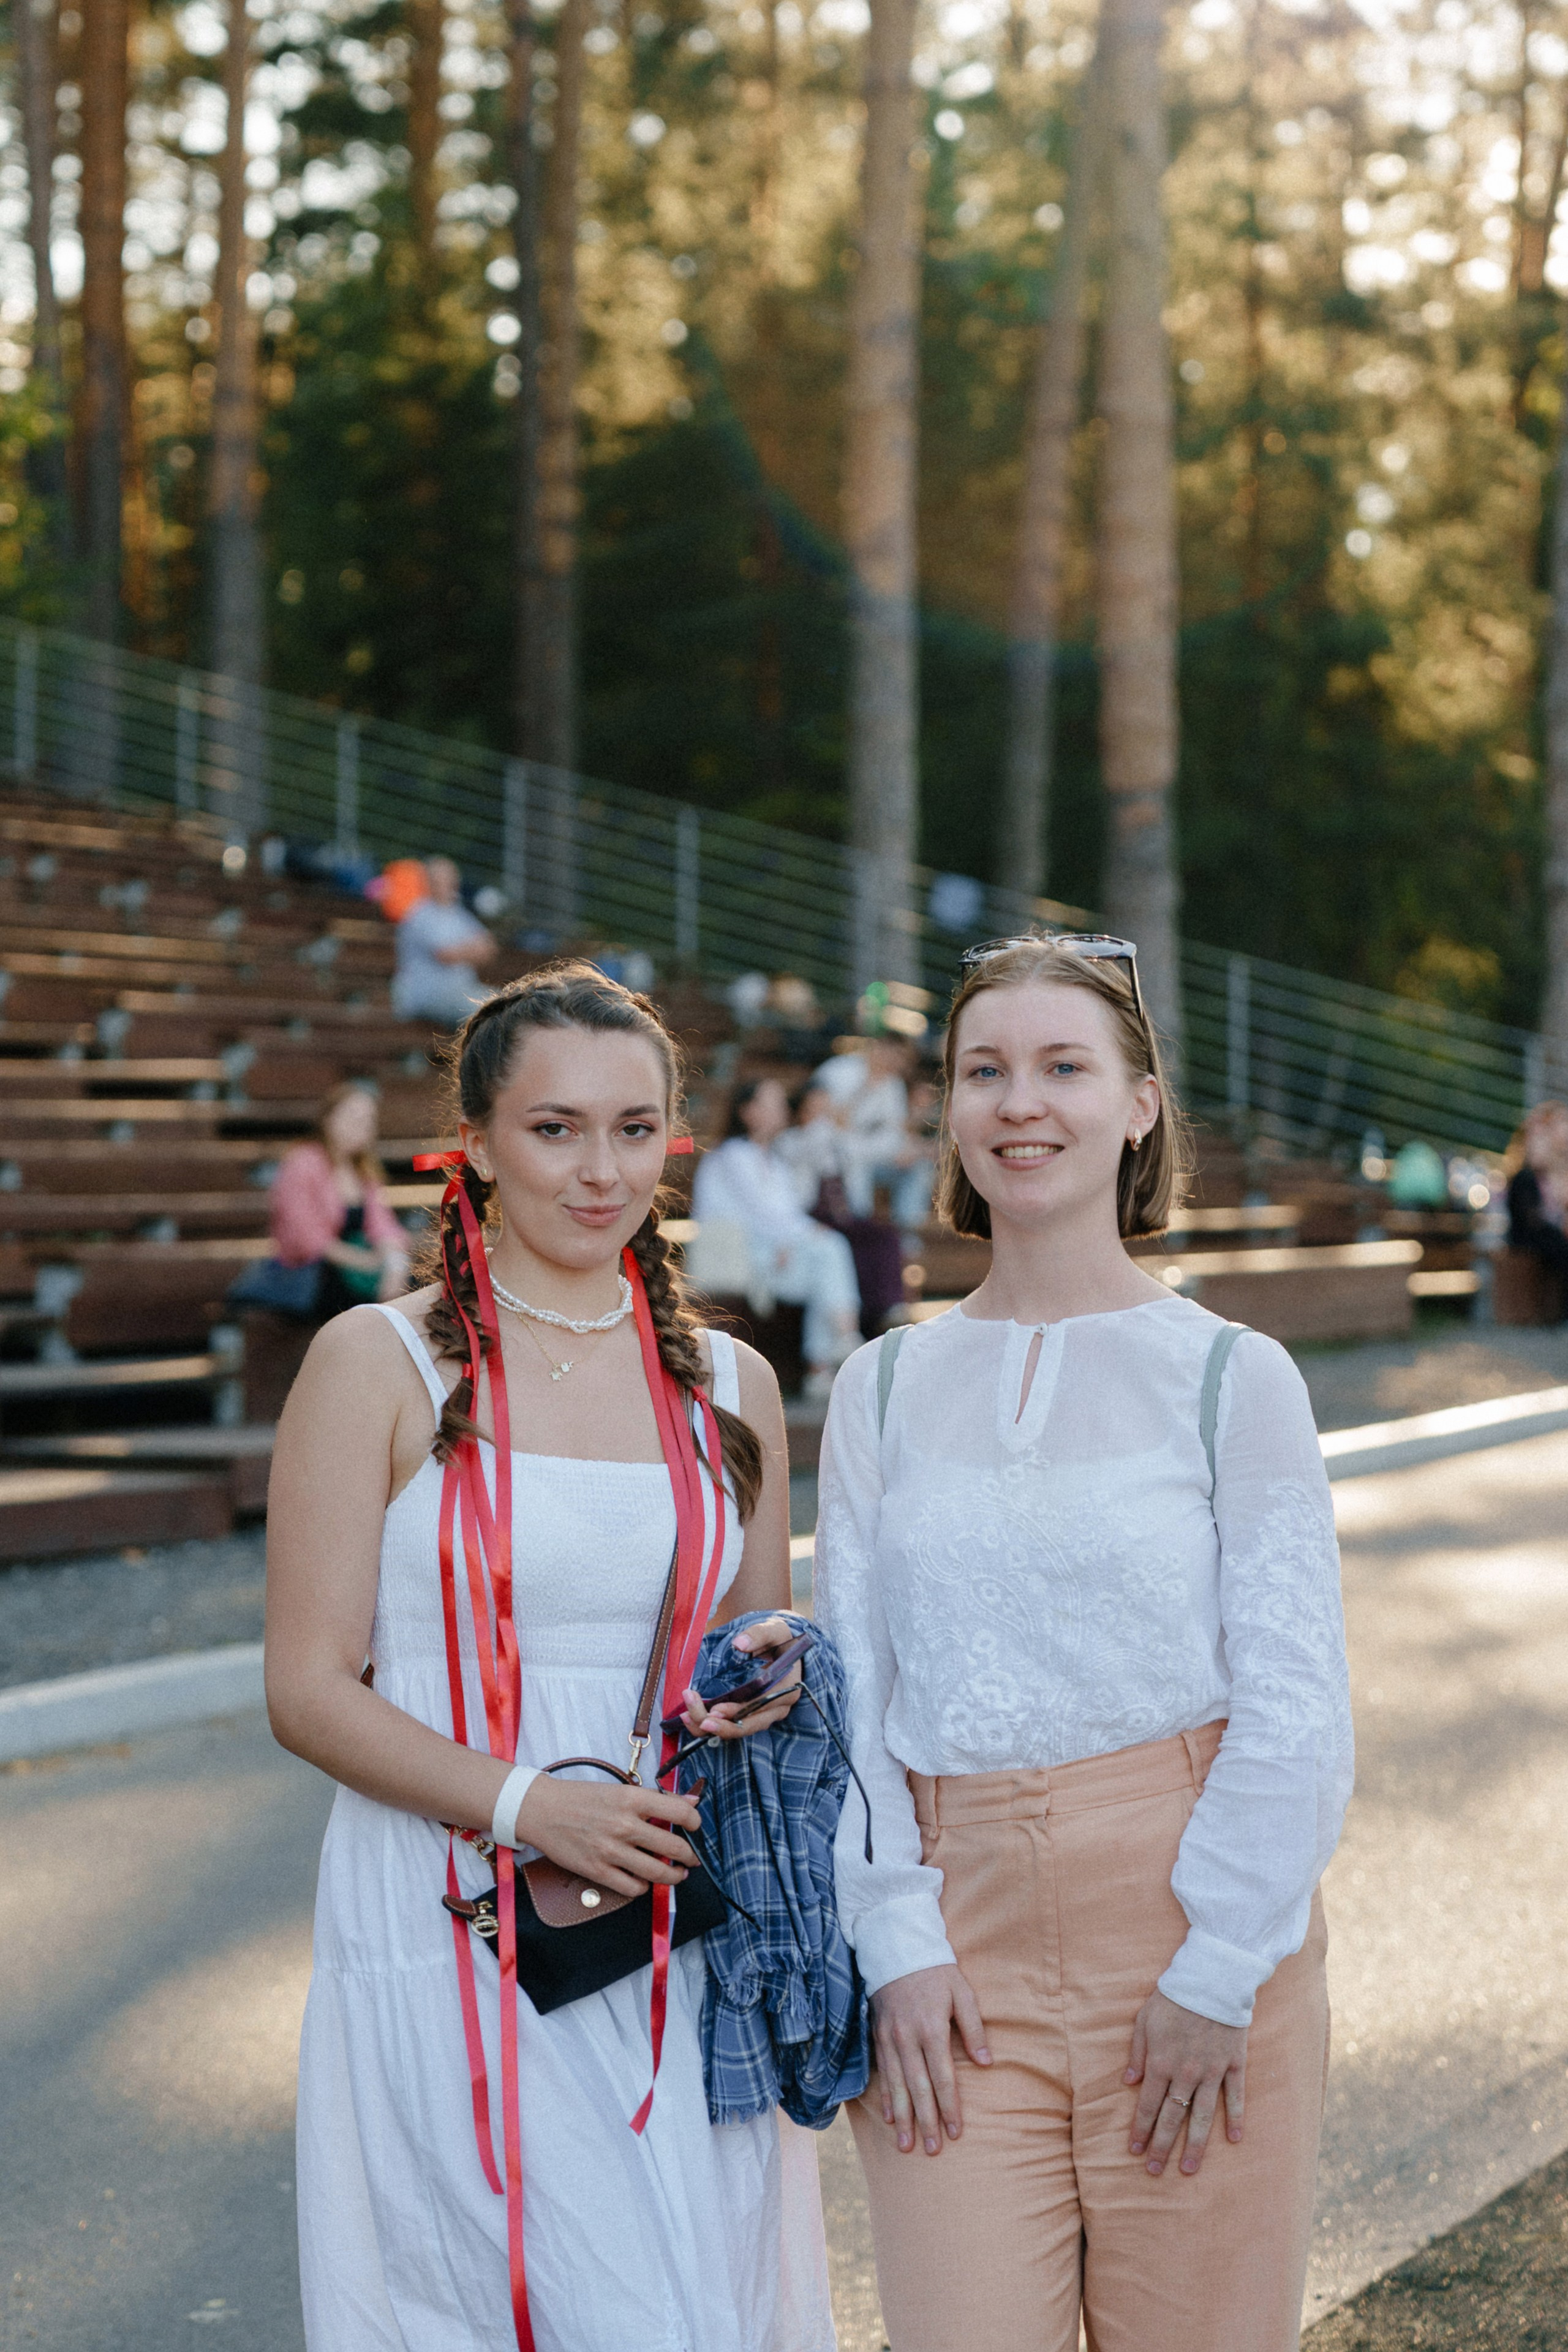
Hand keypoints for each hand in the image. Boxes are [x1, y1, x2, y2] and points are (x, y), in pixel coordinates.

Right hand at [515, 1774, 701, 1897]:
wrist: (542, 1810)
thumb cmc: (581, 1797)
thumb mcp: (620, 1789)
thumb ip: (656, 1798)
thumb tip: (691, 1802)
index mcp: (632, 1798)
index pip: (681, 1813)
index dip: (695, 1823)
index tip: (695, 1828)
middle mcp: (625, 1824)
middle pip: (674, 1848)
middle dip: (689, 1856)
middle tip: (691, 1859)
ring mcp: (611, 1850)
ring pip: (658, 1872)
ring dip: (673, 1876)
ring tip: (676, 1874)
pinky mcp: (598, 1871)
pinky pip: (633, 1887)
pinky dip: (643, 1886)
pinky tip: (644, 1880)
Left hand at [680, 1614, 802, 1739]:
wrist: (782, 1647)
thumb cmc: (779, 1639)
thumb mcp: (773, 1630)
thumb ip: (758, 1634)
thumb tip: (739, 1643)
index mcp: (786, 1689)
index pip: (761, 1707)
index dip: (738, 1711)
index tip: (716, 1709)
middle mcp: (777, 1708)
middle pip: (748, 1725)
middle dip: (721, 1725)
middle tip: (698, 1719)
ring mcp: (764, 1714)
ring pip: (738, 1730)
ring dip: (713, 1727)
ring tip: (687, 1716)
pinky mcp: (751, 1715)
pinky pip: (733, 1726)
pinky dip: (713, 1725)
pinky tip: (692, 1718)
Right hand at [868, 1964, 990, 2155]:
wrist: (896, 1947)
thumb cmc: (936, 1970)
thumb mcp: (961, 1991)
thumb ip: (974, 2027)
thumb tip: (986, 2063)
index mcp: (931, 2028)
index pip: (943, 2077)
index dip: (950, 2106)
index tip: (956, 2132)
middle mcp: (907, 2038)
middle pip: (919, 2088)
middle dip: (926, 2122)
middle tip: (932, 2150)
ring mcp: (889, 2039)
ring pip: (897, 2086)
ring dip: (903, 2118)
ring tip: (906, 2145)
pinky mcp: (877, 2036)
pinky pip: (881, 2073)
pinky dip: (885, 2097)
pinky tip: (889, 2117)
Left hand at [1125, 1989, 1246, 2176]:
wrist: (1211, 1979)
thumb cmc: (1172, 1998)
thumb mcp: (1144, 2020)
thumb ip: (1137, 2053)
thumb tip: (1129, 2083)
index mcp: (1161, 2063)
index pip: (1148, 2105)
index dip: (1140, 2129)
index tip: (1134, 2151)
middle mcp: (1186, 2074)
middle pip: (1172, 2117)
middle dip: (1162, 2146)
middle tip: (1154, 2171)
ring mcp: (1212, 2072)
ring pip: (1202, 2116)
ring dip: (1195, 2145)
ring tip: (1188, 2169)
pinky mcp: (1234, 2065)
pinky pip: (1235, 2097)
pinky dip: (1236, 2118)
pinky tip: (1234, 2139)